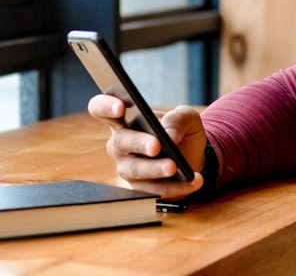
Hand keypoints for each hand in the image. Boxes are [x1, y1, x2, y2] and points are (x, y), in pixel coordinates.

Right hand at [87, 94, 207, 199]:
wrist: (194, 157)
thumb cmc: (181, 131)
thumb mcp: (187, 118)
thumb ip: (178, 119)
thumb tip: (169, 135)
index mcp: (125, 119)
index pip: (101, 108)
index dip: (105, 106)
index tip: (120, 108)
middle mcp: (120, 143)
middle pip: (119, 141)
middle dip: (138, 143)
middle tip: (156, 145)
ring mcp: (127, 167)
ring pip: (135, 169)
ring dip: (155, 168)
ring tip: (174, 166)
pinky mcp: (140, 188)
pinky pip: (155, 189)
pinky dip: (176, 186)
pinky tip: (194, 179)